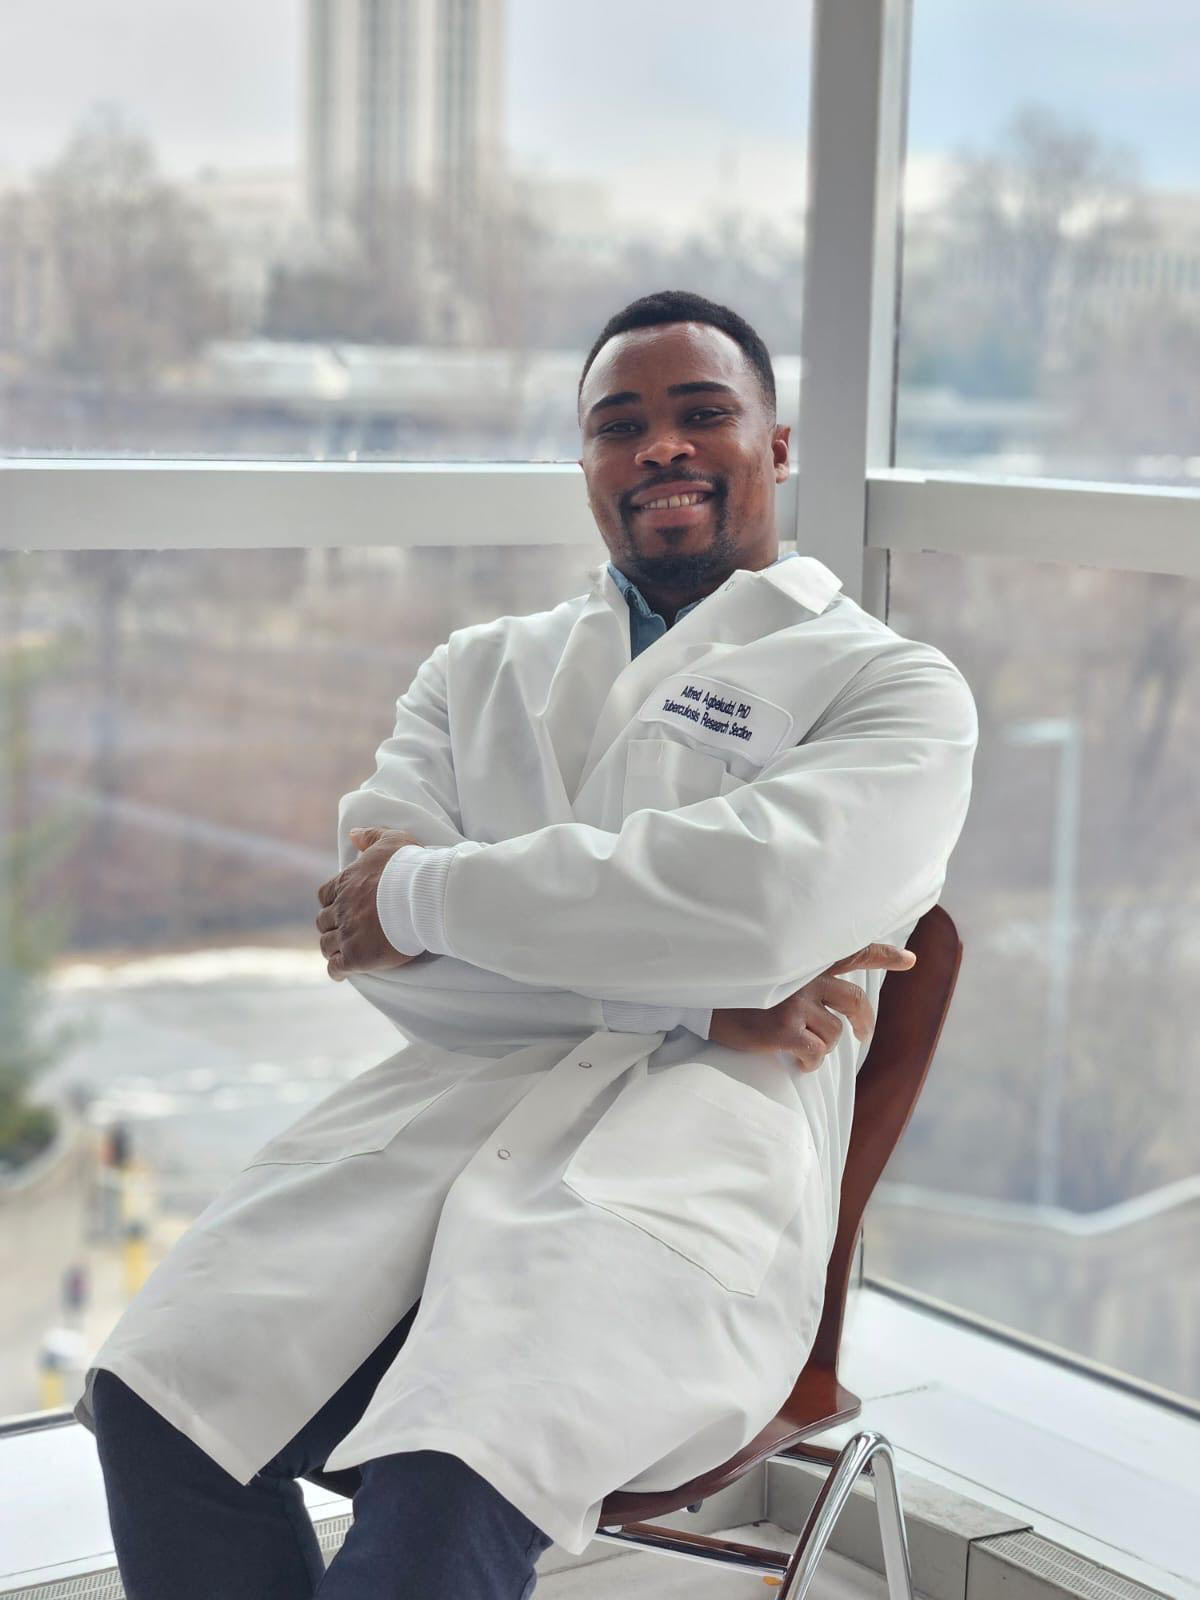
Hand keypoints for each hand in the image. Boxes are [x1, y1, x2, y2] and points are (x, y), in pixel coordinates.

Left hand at [315, 826, 425, 980]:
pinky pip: (336, 967)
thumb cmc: (410, 867)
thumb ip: (370, 836)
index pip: (324, 895)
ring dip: (333, 948)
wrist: (421, 896)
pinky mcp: (356, 957)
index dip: (331, 902)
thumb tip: (353, 834)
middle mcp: (341, 908)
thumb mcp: (392, 839)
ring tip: (343, 953)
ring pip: (326, 944)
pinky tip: (343, 972)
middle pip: (323, 921)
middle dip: (332, 925)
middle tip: (346, 930)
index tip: (341, 906)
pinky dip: (337, 970)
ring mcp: (346, 934)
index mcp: (345, 883)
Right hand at [707, 943, 916, 1071]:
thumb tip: (823, 998)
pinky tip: (799, 1062)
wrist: (693, 997)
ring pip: (833, 1033)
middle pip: (854, 1001)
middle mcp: (804, 976)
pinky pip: (815, 1053)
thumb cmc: (727, 988)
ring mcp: (796, 1002)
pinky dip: (811, 1061)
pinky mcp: (785, 1028)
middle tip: (863, 1035)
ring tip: (803, 1049)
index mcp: (802, 960)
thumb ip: (794, 975)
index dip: (883, 955)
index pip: (852, 950)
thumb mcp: (765, 971)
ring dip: (823, 1046)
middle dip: (864, 1021)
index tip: (910, 960)